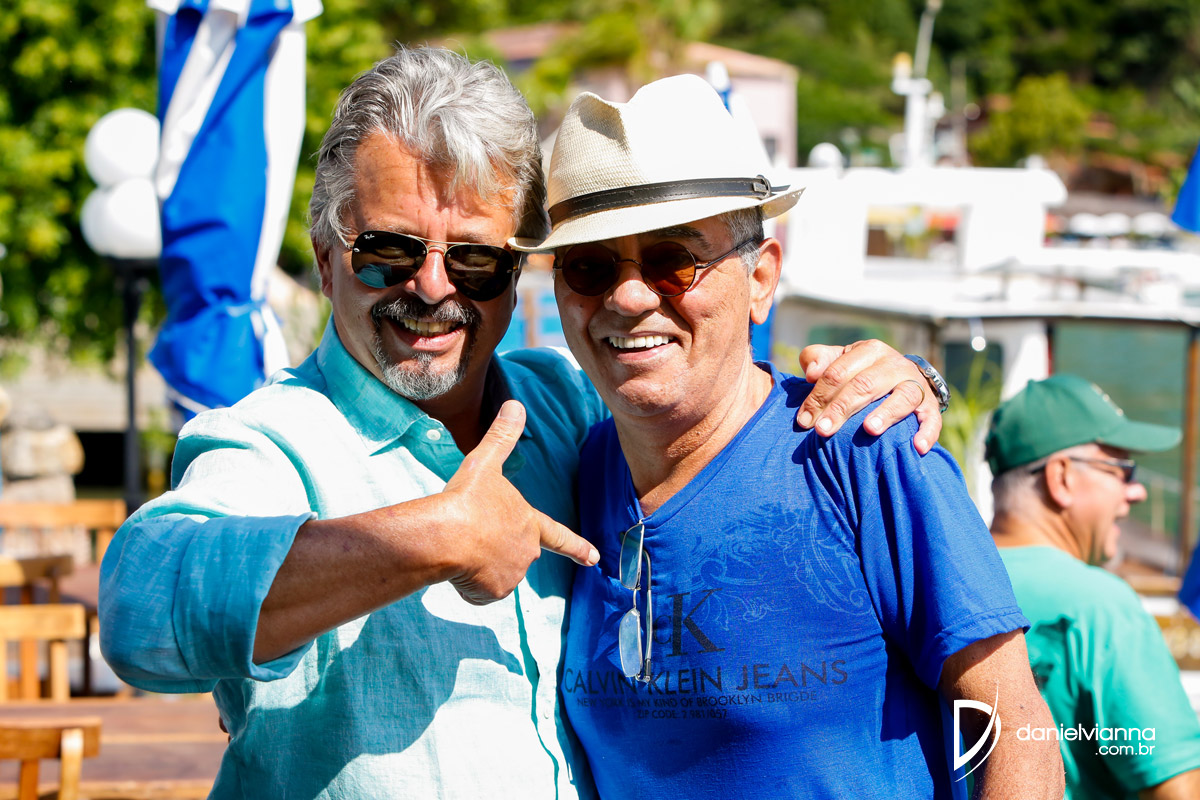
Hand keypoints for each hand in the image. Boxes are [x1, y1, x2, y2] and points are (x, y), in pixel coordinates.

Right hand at [441, 400, 598, 604]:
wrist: (447, 536)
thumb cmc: (468, 498)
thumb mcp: (485, 463)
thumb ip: (502, 437)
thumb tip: (515, 404)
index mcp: (530, 523)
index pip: (559, 536)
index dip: (577, 546)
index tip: (595, 559)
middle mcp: (528, 551)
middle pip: (512, 553)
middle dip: (492, 548)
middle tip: (470, 534)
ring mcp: (513, 574)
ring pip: (493, 573)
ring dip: (477, 565)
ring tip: (461, 547)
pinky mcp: (494, 593)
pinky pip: (478, 590)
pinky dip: (467, 582)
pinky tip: (457, 565)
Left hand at [796, 340, 942, 453]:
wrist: (902, 378)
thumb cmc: (860, 373)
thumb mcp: (839, 361)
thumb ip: (819, 360)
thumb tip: (810, 372)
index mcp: (868, 351)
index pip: (838, 372)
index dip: (818, 396)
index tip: (804, 420)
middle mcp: (894, 364)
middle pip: (864, 385)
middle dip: (841, 409)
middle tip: (822, 431)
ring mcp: (915, 383)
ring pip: (902, 396)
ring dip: (886, 413)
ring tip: (869, 430)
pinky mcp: (931, 405)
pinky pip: (932, 417)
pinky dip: (927, 431)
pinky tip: (917, 447)